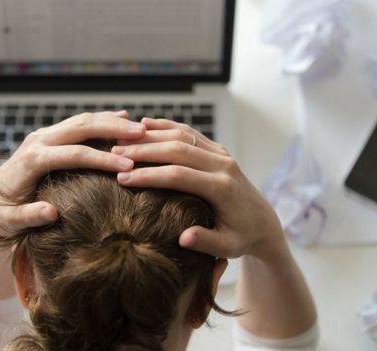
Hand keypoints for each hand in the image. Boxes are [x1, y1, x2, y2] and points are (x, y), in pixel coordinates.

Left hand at [0, 111, 144, 233]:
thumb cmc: (0, 215)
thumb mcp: (8, 222)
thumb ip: (27, 217)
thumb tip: (51, 212)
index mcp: (32, 160)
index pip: (74, 154)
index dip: (102, 159)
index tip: (129, 166)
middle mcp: (38, 141)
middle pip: (81, 128)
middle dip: (113, 129)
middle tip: (142, 134)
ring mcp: (44, 136)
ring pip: (82, 121)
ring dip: (111, 121)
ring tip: (140, 127)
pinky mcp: (49, 136)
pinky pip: (79, 123)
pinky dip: (101, 120)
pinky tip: (122, 118)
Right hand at [112, 118, 284, 259]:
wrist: (263, 222)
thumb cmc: (242, 238)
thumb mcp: (228, 247)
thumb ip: (207, 242)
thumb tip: (184, 238)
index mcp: (222, 187)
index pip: (179, 175)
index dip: (149, 175)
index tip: (123, 178)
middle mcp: (223, 165)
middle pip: (178, 149)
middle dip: (143, 151)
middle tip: (113, 154)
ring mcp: (221, 154)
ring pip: (182, 135)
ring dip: (150, 135)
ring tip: (121, 140)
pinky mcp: (218, 149)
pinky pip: (189, 132)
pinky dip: (166, 126)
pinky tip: (144, 124)